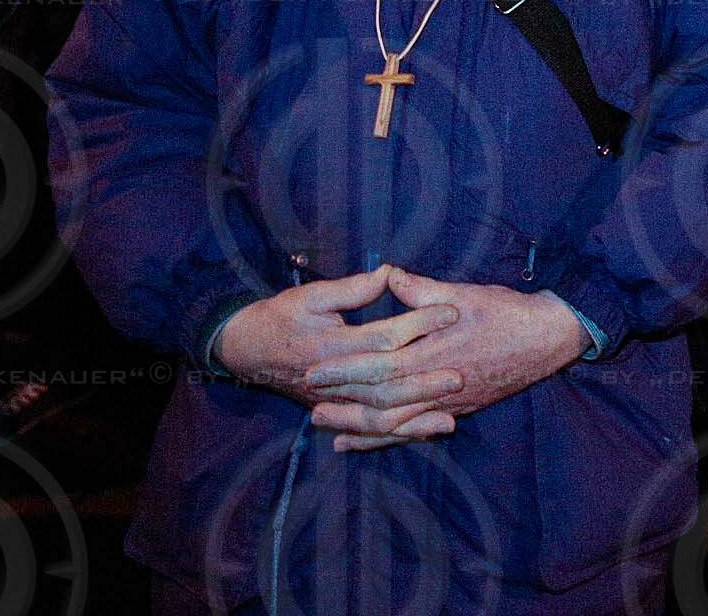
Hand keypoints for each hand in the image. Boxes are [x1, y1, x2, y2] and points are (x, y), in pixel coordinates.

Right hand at [211, 266, 459, 438]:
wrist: (246, 351)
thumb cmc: (280, 317)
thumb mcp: (310, 296)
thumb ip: (350, 289)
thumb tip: (389, 274)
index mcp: (331, 348)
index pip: (382, 338)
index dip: (418, 324)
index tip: (451, 311)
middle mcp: (334, 382)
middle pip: (386, 386)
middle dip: (424, 382)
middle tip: (460, 374)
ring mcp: (334, 402)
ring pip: (379, 417)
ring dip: (415, 419)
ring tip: (452, 420)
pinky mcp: (336, 412)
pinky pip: (370, 431)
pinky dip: (398, 435)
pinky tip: (425, 434)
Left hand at [303, 268, 588, 453]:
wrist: (548, 339)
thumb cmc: (507, 312)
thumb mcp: (465, 294)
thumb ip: (422, 291)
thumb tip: (388, 275)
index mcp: (436, 354)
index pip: (380, 367)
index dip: (345, 371)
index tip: (314, 370)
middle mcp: (439, 386)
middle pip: (382, 403)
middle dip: (344, 404)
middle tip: (308, 403)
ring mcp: (449, 404)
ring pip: (397, 423)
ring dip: (360, 428)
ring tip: (328, 431)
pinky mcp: (458, 410)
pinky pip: (416, 430)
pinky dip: (388, 438)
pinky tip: (363, 443)